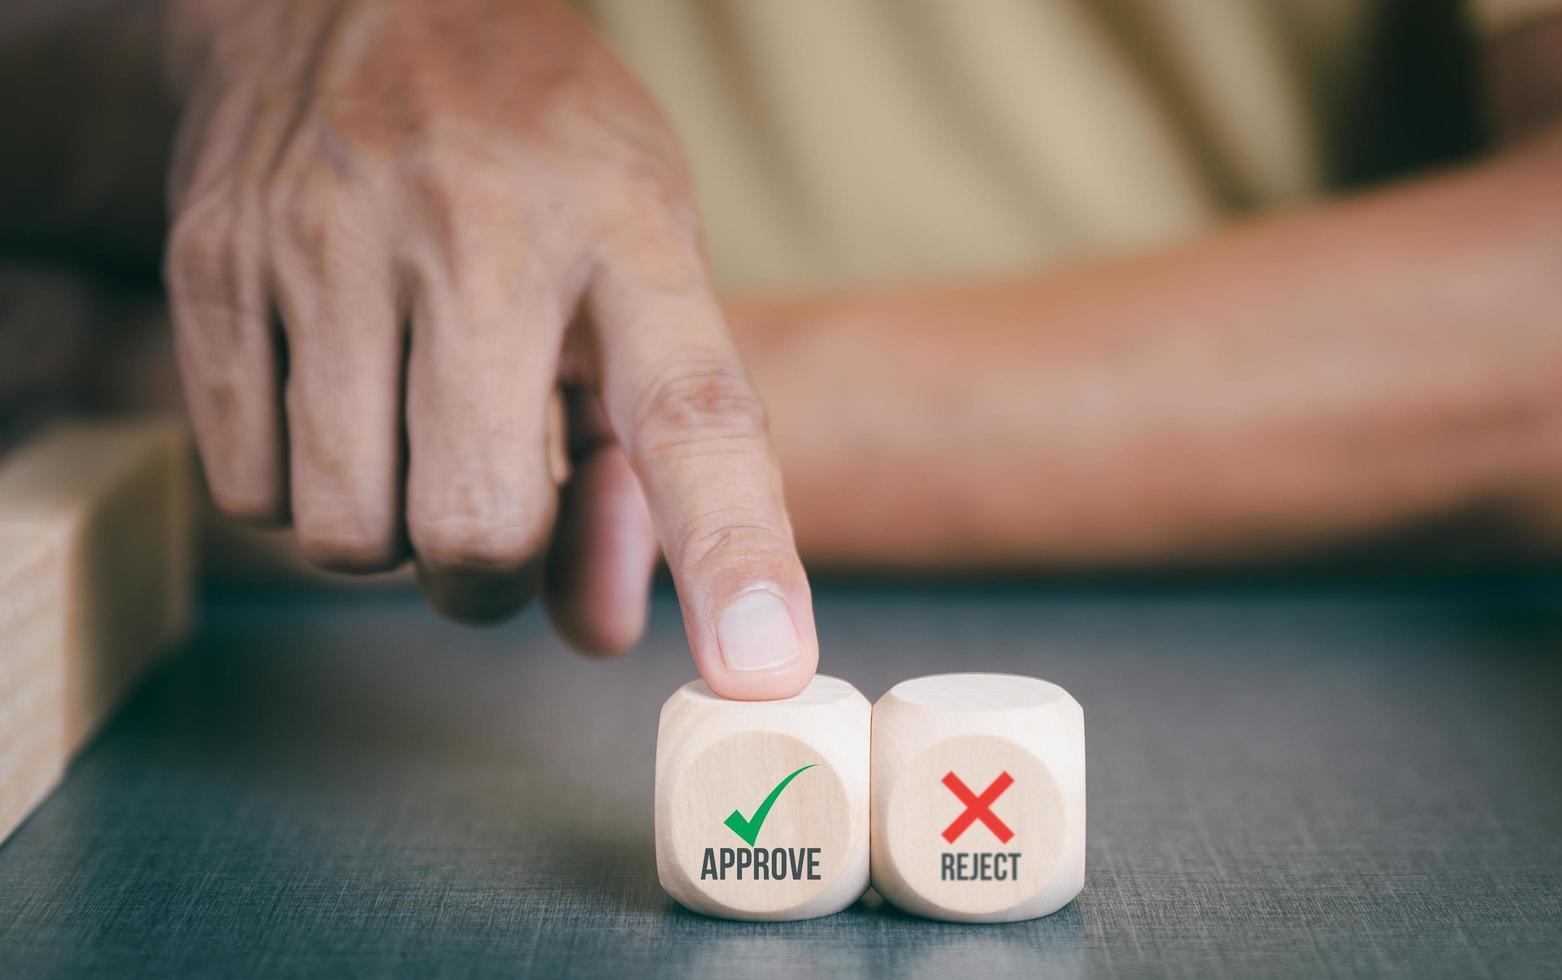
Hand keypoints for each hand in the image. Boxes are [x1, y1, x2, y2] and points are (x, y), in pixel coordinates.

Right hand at [162, 0, 815, 698]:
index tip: (762, 673)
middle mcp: (477, 233)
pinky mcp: (215, 263)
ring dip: (391, 539)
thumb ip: (640, 465)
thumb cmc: (539, 166)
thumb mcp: (639, 277)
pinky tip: (334, 405)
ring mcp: (327, 243)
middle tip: (496, 512)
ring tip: (413, 437)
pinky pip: (249, 492)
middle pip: (477, 527)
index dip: (733, 557)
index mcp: (626, 233)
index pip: (695, 416)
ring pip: (348, 534)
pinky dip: (299, 493)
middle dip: (490, 575)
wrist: (357, 0)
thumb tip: (600, 632)